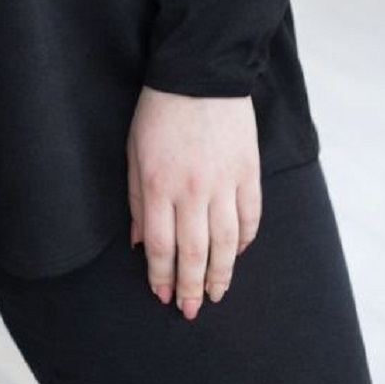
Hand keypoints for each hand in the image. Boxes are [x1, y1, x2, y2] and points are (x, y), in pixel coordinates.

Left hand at [125, 85, 260, 320]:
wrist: (200, 73)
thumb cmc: (159, 111)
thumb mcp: (134, 152)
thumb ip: (138, 200)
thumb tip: (140, 243)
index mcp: (159, 185)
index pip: (161, 246)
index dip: (161, 276)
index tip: (162, 295)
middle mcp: (193, 190)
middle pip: (194, 253)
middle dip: (192, 287)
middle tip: (191, 310)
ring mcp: (225, 183)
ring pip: (226, 244)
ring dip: (222, 274)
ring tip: (217, 293)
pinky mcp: (249, 173)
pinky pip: (250, 218)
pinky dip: (245, 241)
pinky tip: (239, 254)